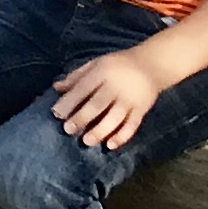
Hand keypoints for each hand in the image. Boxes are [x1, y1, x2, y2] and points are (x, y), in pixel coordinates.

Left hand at [50, 44, 178, 148]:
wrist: (151, 64)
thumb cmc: (117, 65)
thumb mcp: (96, 64)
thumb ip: (76, 77)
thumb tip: (55, 88)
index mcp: (102, 72)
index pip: (83, 88)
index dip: (69, 101)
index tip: (56, 114)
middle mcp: (116, 85)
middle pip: (98, 104)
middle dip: (82, 117)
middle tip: (68, 130)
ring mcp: (131, 98)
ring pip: (115, 117)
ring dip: (101, 130)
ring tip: (87, 141)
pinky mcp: (142, 109)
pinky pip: (132, 125)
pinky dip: (122, 136)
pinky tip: (111, 145)